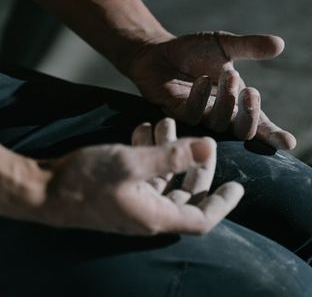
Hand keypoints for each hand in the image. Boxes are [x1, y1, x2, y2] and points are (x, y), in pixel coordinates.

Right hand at [31, 118, 242, 235]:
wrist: (43, 191)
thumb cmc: (86, 181)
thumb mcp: (132, 164)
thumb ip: (173, 157)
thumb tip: (210, 146)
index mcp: (158, 215)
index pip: (203, 218)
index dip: (223, 204)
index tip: (237, 186)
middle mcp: (151, 213)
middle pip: (187, 193)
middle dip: (195, 164)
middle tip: (199, 138)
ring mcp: (137, 203)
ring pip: (165, 178)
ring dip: (169, 151)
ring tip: (163, 122)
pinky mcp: (125, 191)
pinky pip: (147, 174)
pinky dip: (150, 154)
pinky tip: (143, 130)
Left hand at [128, 31, 295, 149]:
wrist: (159, 52)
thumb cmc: (194, 52)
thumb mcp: (224, 45)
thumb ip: (249, 47)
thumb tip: (279, 44)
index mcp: (237, 103)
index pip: (260, 124)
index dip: (274, 135)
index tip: (289, 143)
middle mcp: (221, 114)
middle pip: (242, 131)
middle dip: (249, 114)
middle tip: (250, 92)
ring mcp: (200, 117)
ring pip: (219, 124)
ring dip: (226, 101)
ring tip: (226, 74)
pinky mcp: (178, 115)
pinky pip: (193, 116)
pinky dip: (200, 98)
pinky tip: (201, 80)